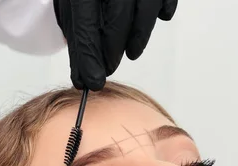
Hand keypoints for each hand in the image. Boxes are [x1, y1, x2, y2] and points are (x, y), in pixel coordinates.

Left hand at [54, 0, 177, 90]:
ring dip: (137, 39)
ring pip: (144, 14)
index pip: (86, 26)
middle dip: (111, 52)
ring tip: (131, 53)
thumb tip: (79, 52)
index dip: (88, 58)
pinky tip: (157, 20)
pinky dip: (162, 11)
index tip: (89, 81)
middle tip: (106, 70)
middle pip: (116, 23)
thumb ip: (76, 15)